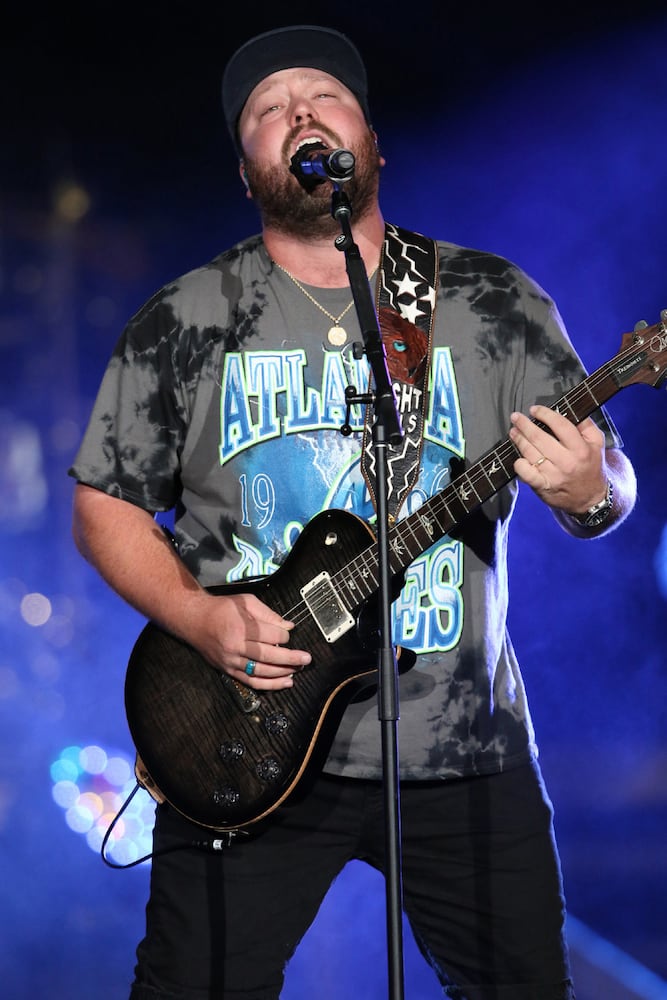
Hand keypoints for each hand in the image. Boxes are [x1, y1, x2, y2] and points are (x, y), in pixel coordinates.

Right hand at [187, 591, 311, 690]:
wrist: (193, 620)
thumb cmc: (220, 609)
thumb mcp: (246, 602)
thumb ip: (268, 614)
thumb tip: (288, 626)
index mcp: (241, 627)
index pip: (271, 635)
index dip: (284, 635)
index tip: (289, 633)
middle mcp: (235, 646)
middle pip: (269, 655)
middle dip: (291, 658)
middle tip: (306, 659)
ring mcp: (231, 661)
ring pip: (262, 672)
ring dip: (283, 673)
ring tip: (298, 670)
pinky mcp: (228, 670)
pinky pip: (252, 682)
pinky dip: (270, 685)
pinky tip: (284, 682)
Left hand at [509, 405, 607, 514]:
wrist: (590, 498)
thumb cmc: (591, 467)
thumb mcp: (597, 444)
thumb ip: (586, 426)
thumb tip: (571, 409)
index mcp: (581, 449)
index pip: (561, 425)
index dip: (545, 414)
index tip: (534, 409)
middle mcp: (567, 462)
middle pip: (540, 438)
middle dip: (525, 425)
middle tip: (516, 417)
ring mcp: (554, 475)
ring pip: (531, 453)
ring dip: (519, 440)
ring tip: (514, 431)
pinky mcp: (544, 486)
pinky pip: (526, 473)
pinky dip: (519, 464)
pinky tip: (518, 457)